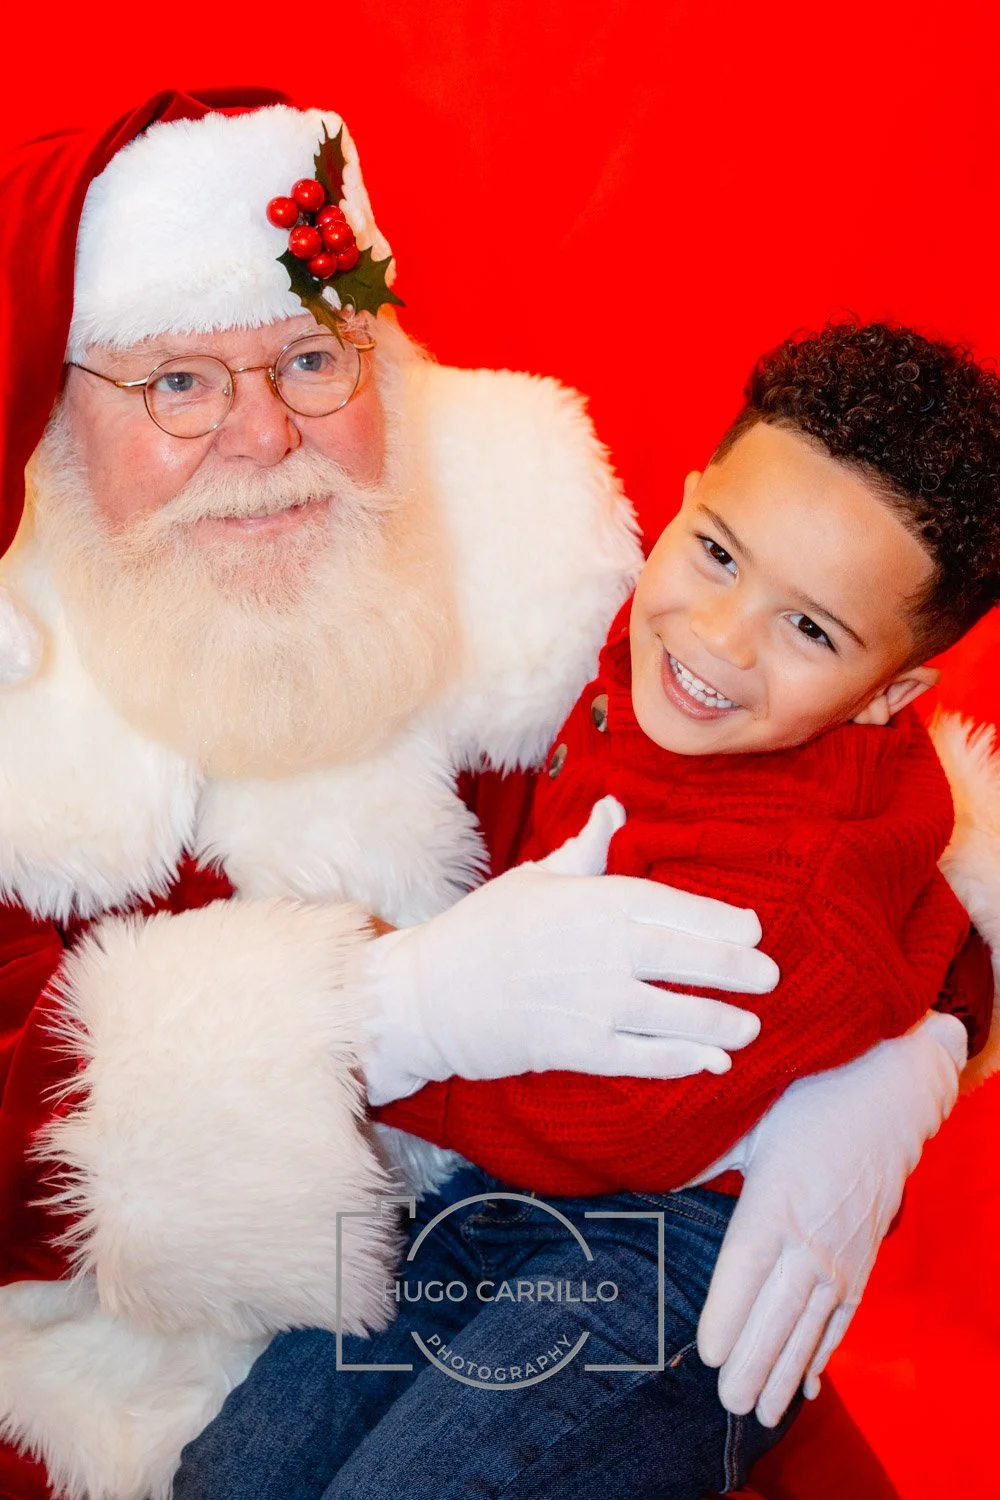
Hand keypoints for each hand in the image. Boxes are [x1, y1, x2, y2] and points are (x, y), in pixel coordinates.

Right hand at [361, 796, 776, 1104]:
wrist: (429, 995)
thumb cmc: (483, 930)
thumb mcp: (535, 877)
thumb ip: (586, 850)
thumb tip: (614, 808)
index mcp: (594, 899)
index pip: (674, 907)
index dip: (720, 921)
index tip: (753, 930)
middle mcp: (602, 949)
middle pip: (687, 959)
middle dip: (736, 970)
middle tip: (769, 977)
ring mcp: (592, 1002)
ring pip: (675, 1013)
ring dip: (720, 1022)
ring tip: (749, 1027)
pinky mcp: (577, 1049)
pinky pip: (644, 1058)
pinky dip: (682, 1061)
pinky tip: (710, 1062)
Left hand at [696, 1010, 967, 1425]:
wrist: (886, 1092)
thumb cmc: (807, 1097)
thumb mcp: (749, 1119)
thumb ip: (706, 1155)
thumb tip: (658, 1172)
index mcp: (776, 1200)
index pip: (747, 1268)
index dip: (728, 1314)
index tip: (708, 1354)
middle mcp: (812, 1236)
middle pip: (779, 1310)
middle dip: (754, 1361)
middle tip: (729, 1401)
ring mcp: (842, 1252)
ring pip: (812, 1324)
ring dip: (787, 1370)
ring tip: (763, 1413)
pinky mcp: (862, 1258)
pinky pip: (843, 1316)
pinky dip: (825, 1352)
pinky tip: (808, 1384)